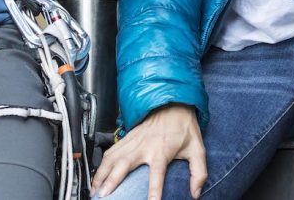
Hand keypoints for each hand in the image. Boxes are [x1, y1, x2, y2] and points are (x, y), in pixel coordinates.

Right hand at [91, 104, 205, 199]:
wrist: (173, 103)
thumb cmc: (184, 127)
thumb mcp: (197, 149)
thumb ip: (198, 173)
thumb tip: (195, 193)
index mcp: (162, 150)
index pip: (157, 173)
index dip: (154, 189)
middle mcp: (144, 146)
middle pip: (124, 164)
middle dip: (112, 180)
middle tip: (104, 195)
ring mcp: (133, 141)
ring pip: (112, 157)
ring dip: (101, 173)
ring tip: (95, 189)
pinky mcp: (127, 138)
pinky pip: (110, 151)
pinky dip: (101, 164)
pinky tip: (97, 175)